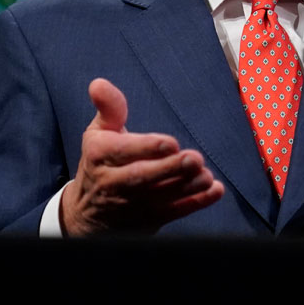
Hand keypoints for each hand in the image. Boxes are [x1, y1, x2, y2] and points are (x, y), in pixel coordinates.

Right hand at [60, 78, 224, 235]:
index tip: (170, 143)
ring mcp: (133, 205)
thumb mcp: (98, 132)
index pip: (122, 151)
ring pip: (161, 197)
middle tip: (194, 159)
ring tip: (206, 176)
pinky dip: (196, 203)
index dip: (147, 147)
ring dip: (186, 186)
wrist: (88, 214)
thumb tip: (99, 84)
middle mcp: (114, 182)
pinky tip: (215, 191)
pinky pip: (174, 212)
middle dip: (169, 169)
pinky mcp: (149, 220)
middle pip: (142, 177)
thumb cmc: (101, 162)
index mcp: (101, 155)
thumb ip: (108, 108)